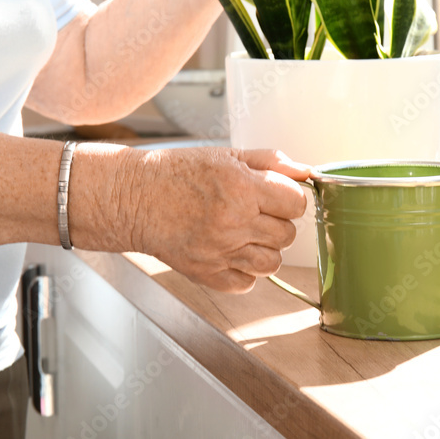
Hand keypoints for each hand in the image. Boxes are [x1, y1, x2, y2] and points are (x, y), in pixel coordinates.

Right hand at [129, 147, 309, 292]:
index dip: (290, 198)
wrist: (132, 199)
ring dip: (265, 248)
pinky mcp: (207, 274)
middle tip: (255, 212)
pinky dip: (243, 271)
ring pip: (272, 263)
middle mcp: (234, 222)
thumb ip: (271, 162)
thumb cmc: (177, 173)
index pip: (296, 203)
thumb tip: (307, 172)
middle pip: (288, 234)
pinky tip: (229, 251)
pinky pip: (247, 283)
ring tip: (244, 233)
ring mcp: (221, 251)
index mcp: (242, 188)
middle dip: (278, 222)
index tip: (277, 196)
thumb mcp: (227, 155)